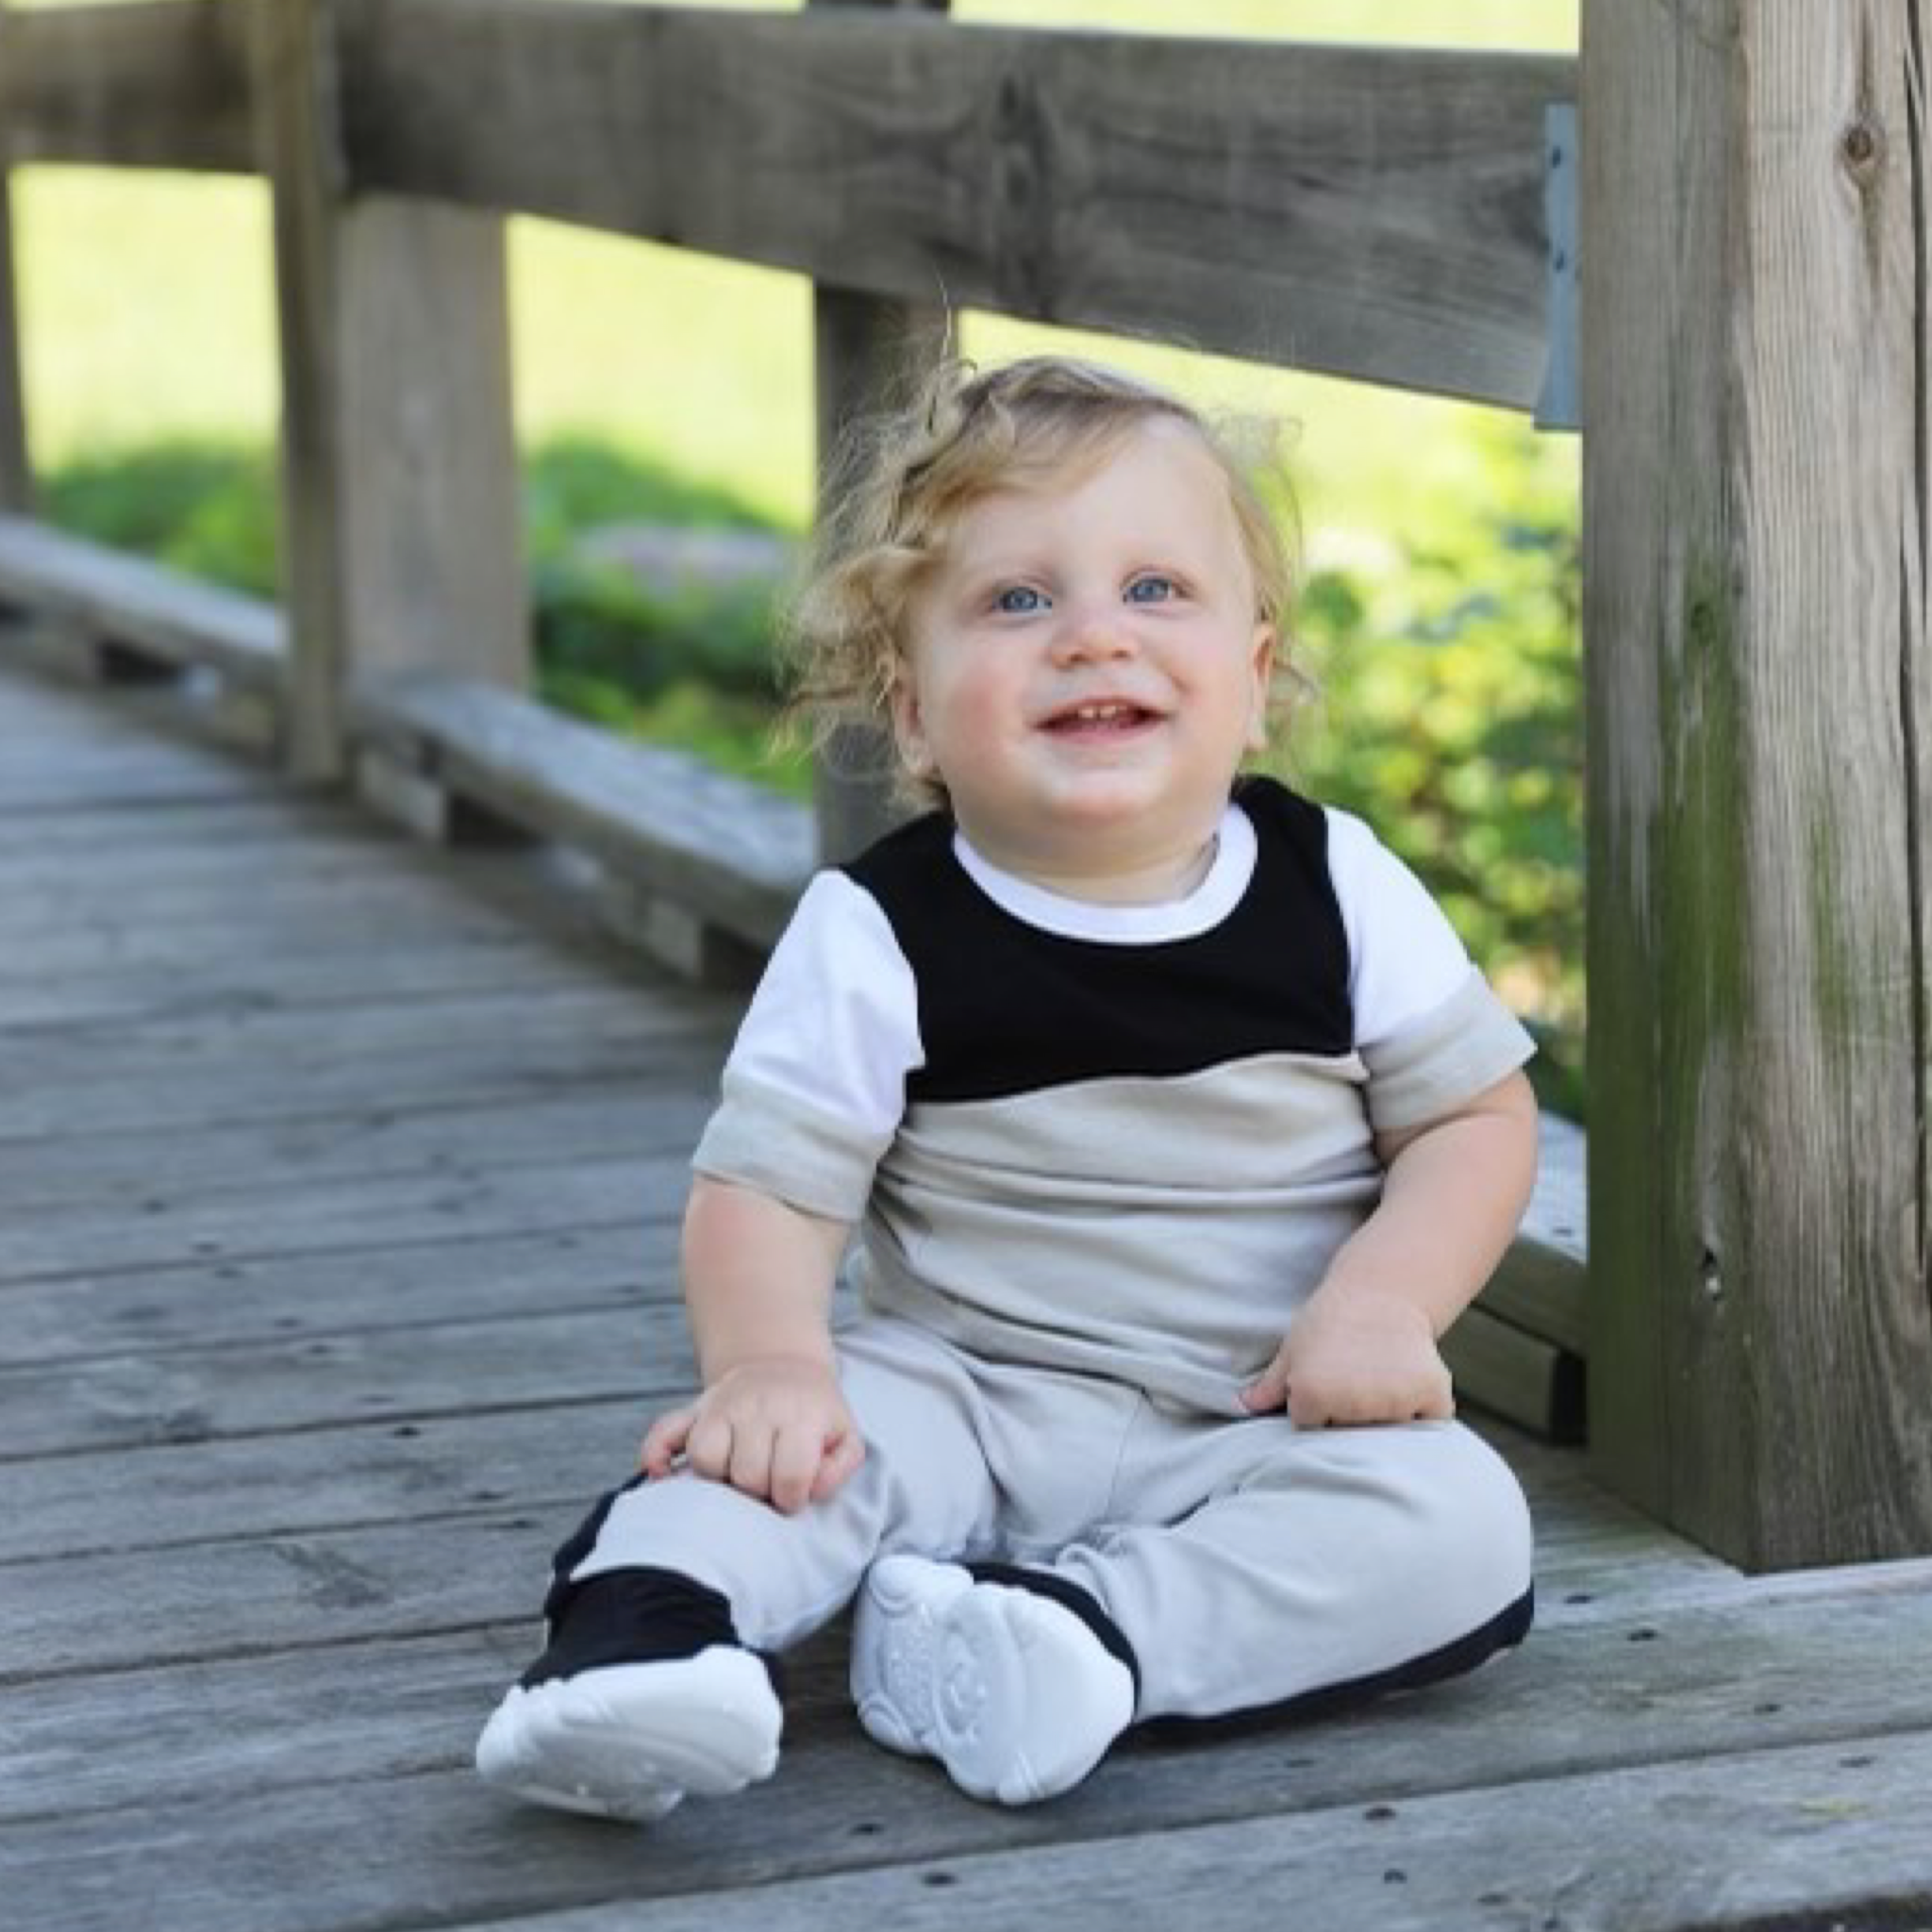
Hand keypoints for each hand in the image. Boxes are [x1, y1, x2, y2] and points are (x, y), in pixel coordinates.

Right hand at [640, 1355, 864, 1514]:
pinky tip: (665, 1475)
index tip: (793, 1493)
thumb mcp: (844, 1436)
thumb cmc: (815, 1414)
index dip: (791, 1498)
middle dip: (758, 1491)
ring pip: (705, 1458)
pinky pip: (662, 1434)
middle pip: (746, 1475)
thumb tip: (811, 1490)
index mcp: (799, 1415)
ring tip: (736, 1472)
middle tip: (767, 1481)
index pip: (789, 1476)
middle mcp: (757, 1406)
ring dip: (719, 1478)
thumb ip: (838, 1468)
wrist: (784, 1367)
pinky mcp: (693, 1409)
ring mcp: (721, 1405)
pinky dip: (656, 1457)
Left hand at [1242, 1286, 1453, 1428]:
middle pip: (1348, 1435)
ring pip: (1388, 1435)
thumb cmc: (1330, 1321)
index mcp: (1311, 1394)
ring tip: (1379, 1376)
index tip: (1326, 1377)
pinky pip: (1427, 1425)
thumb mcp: (1293, 1349)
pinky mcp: (1431, 1394)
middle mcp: (1352, 1402)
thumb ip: (1271, 1385)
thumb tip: (1241, 1407)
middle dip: (1349, 1416)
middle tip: (1355, 1376)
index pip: (1310, 1426)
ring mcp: (1394, 1400)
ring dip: (1386, 1416)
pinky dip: (1424, 1412)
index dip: (1317, 1405)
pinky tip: (1409, 1383)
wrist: (1381, 1289)